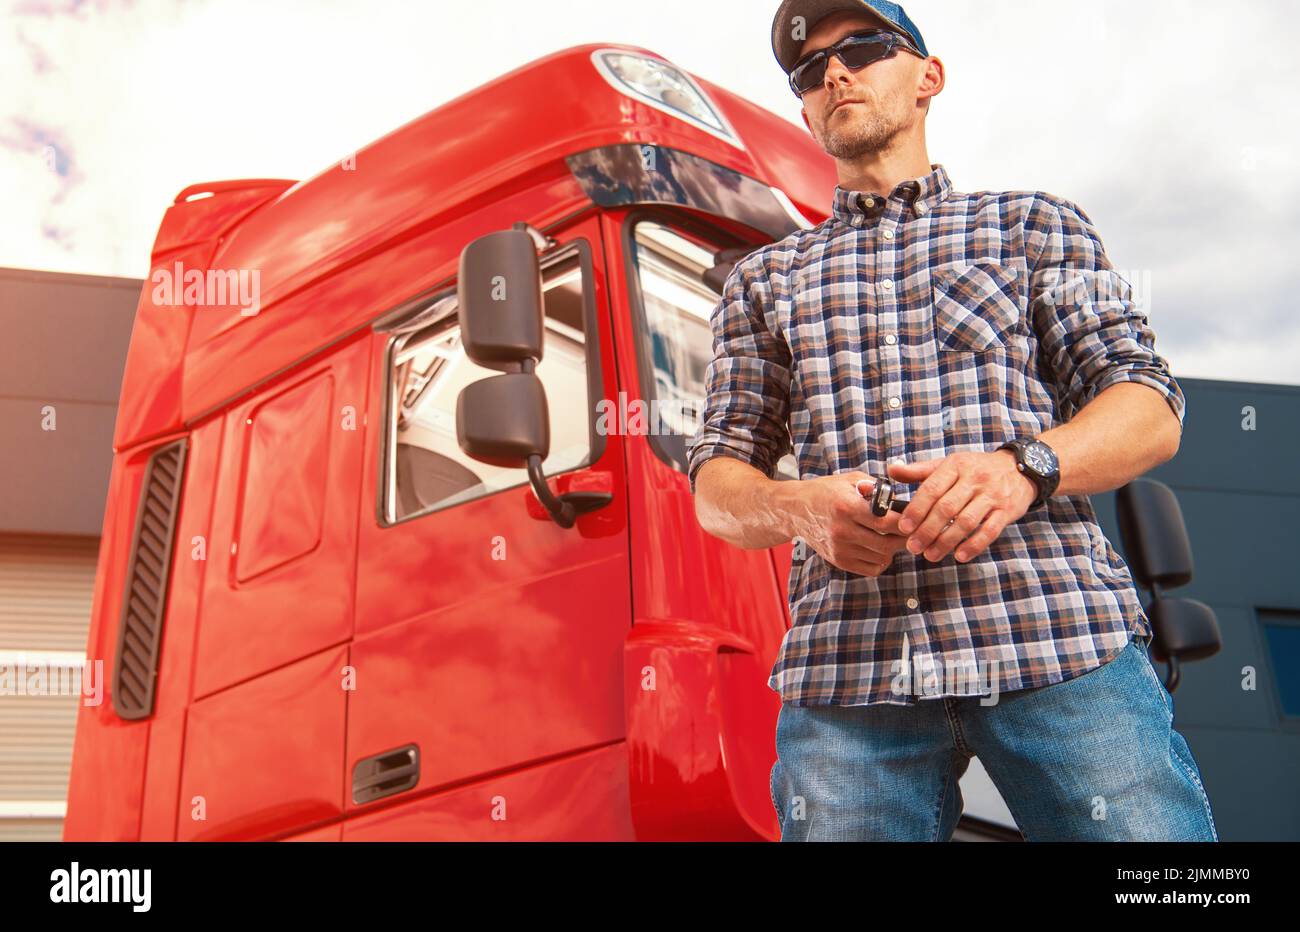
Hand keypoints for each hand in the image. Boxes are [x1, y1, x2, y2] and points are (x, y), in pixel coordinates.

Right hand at [786, 471, 911, 576]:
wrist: (796, 510)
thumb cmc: (826, 492)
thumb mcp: (850, 480)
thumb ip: (876, 488)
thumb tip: (899, 500)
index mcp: (848, 507)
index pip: (887, 521)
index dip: (906, 523)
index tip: (915, 520)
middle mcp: (843, 530)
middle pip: (887, 544)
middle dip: (904, 539)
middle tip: (912, 532)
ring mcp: (840, 548)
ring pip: (881, 557)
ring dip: (892, 549)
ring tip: (894, 538)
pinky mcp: (838, 561)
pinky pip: (870, 569)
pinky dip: (881, 561)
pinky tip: (880, 549)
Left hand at [886, 451, 1037, 563]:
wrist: (1019, 468)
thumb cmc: (976, 468)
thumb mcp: (949, 464)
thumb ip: (919, 471)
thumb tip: (891, 471)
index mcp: (956, 466)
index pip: (932, 488)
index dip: (916, 509)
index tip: (903, 527)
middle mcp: (975, 479)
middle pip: (947, 508)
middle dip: (927, 530)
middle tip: (913, 547)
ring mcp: (992, 495)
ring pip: (966, 522)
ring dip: (946, 541)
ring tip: (930, 555)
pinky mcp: (1006, 511)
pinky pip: (989, 531)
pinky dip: (974, 545)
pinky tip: (959, 556)